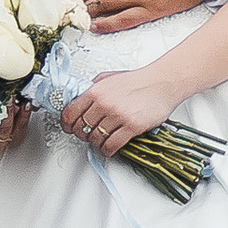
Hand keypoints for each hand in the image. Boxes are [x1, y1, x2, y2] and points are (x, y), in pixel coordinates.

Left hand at [58, 67, 180, 154]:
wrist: (161, 83)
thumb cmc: (138, 80)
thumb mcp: (109, 77)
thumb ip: (93, 87)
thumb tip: (80, 98)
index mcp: (96, 91)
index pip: (70, 112)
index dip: (67, 124)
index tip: (68, 127)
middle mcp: (104, 103)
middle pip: (81, 128)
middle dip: (82, 134)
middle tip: (86, 134)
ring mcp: (118, 116)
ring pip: (95, 138)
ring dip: (96, 143)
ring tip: (100, 141)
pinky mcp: (131, 127)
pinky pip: (111, 145)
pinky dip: (107, 150)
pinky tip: (109, 148)